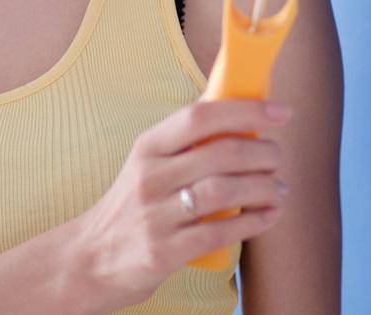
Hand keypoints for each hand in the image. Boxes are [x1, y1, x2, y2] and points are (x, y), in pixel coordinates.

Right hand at [62, 98, 291, 309]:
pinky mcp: (164, 252)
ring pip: (224, 192)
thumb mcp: (147, 164)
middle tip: (278, 158)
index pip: (200, 116)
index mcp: (147, 147)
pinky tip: (269, 215)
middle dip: (263, 153)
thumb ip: (185, 143)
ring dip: (264, 188)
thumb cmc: (131, 206)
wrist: (89, 258)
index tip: (280, 112)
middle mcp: (150, 177)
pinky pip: (219, 232)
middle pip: (220, 154)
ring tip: (279, 189)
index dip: (246, 111)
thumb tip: (239, 115)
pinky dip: (253, 222)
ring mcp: (155, 215)